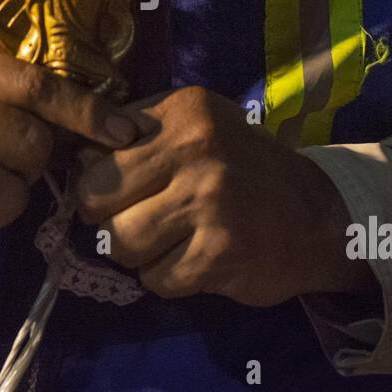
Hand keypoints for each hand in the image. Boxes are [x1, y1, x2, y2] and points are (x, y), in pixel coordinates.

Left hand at [75, 87, 373, 306]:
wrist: (319, 215)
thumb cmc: (242, 167)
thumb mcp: (197, 126)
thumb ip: (137, 133)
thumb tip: (72, 158)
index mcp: (183, 112)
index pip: (95, 153)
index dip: (95, 180)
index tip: (116, 191)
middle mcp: (196, 150)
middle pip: (97, 200)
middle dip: (107, 219)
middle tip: (138, 219)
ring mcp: (209, 202)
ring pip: (120, 244)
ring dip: (136, 253)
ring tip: (168, 240)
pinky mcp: (220, 253)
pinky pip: (156, 279)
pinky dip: (167, 277)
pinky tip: (194, 259)